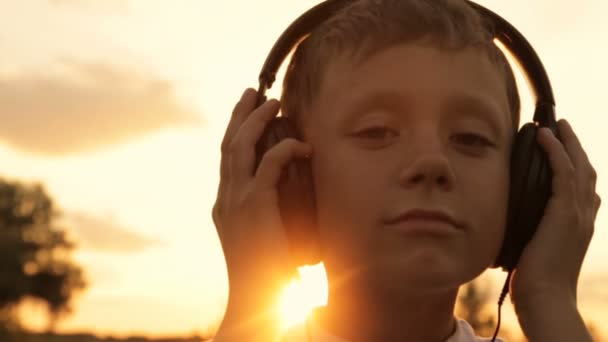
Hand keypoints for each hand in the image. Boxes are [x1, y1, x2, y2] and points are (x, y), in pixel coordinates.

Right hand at [212, 88, 311, 337]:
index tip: (247, 111)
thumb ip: (266, 217)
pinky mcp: (255, 208)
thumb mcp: (261, 240)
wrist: (257, 301)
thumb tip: (286, 202)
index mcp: (224, 206)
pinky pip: (269, 164)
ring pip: (240, 147)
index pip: (226, 159)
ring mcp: (236, 203)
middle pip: (228, 145)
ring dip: (257, 120)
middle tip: (253, 92)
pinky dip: (285, 149)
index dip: (236, 131)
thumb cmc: (266, 275)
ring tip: (274, 102)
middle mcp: (225, 200)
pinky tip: (302, 145)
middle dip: (241, 114)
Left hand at [510, 119, 600, 309]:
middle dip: (574, 145)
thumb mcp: (534, 249)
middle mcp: (584, 215)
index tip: (564, 147)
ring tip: (555, 123)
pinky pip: (563, 172)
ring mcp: (577, 213)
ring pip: (577, 165)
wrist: (544, 297)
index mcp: (578, 224)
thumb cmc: (534, 280)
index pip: (582, 186)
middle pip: (585, 170)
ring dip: (566, 140)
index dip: (575, 163)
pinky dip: (555, 150)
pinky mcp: (564, 212)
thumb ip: (531, 231)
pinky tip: (544, 136)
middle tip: (562, 125)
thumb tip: (512, 222)